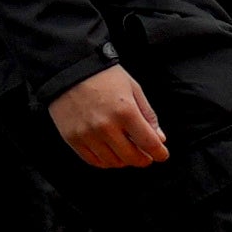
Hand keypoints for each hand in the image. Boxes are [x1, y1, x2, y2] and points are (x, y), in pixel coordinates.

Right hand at [50, 63, 166, 169]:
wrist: (70, 69)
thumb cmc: (104, 76)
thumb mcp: (133, 88)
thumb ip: (148, 115)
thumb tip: (159, 138)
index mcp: (125, 111)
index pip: (149, 143)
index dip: (160, 153)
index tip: (162, 155)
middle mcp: (106, 126)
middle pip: (132, 157)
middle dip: (143, 160)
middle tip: (146, 156)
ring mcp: (88, 134)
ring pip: (113, 162)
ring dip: (124, 161)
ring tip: (127, 152)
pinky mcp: (73, 138)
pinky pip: (93, 160)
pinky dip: (106, 161)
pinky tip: (111, 153)